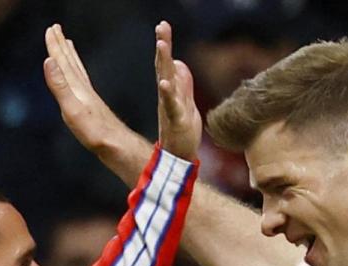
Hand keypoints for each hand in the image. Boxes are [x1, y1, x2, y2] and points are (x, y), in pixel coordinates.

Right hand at [43, 24, 126, 154]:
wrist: (118, 147)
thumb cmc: (95, 133)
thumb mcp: (72, 110)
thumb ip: (60, 86)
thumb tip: (49, 61)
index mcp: (77, 89)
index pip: (63, 62)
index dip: (55, 46)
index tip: (51, 29)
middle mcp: (84, 90)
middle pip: (71, 63)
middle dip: (61, 46)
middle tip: (56, 29)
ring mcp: (89, 98)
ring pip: (77, 71)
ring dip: (70, 57)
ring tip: (67, 45)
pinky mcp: (93, 108)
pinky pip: (82, 84)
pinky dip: (78, 75)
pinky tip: (79, 78)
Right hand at [154, 21, 201, 160]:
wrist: (179, 158)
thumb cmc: (181, 132)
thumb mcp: (186, 103)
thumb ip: (183, 84)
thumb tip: (179, 63)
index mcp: (170, 91)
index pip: (166, 64)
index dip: (165, 44)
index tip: (163, 25)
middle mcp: (167, 96)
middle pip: (164, 66)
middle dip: (163, 45)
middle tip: (161, 27)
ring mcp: (170, 107)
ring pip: (166, 81)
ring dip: (163, 63)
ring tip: (161, 46)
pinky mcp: (176, 120)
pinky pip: (171, 105)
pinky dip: (167, 93)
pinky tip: (164, 83)